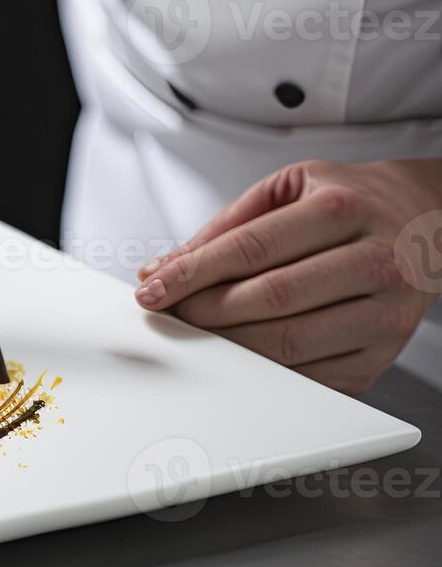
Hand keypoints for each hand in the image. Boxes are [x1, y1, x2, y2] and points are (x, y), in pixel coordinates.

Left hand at [134, 159, 441, 392]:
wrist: (429, 220)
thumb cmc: (351, 201)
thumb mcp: (289, 189)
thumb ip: (225, 227)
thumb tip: (163, 268)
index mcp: (343, 209)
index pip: (250, 249)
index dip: (191, 273)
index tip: (152, 289)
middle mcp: (373, 260)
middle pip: (270, 299)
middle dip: (204, 312)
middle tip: (171, 315)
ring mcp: (385, 312)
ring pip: (291, 344)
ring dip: (229, 346)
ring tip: (197, 335)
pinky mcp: (383, 353)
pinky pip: (313, 377)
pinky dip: (265, 373)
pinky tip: (239, 357)